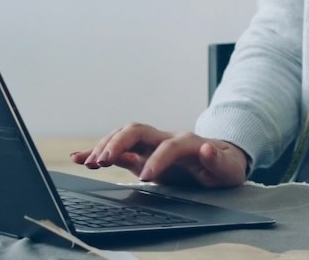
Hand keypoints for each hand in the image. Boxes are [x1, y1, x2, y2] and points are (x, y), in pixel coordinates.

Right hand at [72, 122, 248, 188]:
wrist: (221, 159)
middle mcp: (165, 137)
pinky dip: (98, 151)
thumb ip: (217, 160)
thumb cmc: (223, 165)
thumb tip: (206, 147)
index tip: (147, 177)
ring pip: (124, 135)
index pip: (169, 146)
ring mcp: (151, 144)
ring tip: (89, 162)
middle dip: (118, 142)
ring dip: (105, 146)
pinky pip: (118, 148)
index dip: (157, 159)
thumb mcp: (228, 167)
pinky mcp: (141, 153)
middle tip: (104, 161)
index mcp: (187, 141)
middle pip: (138, 130)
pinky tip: (80, 157)